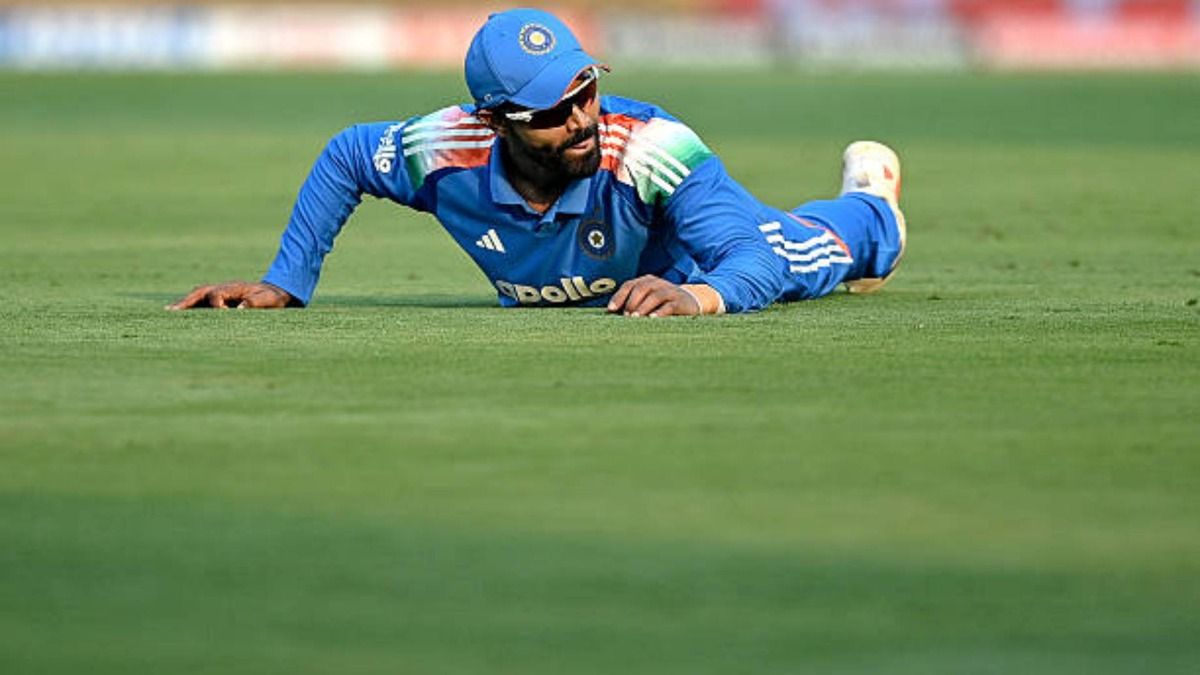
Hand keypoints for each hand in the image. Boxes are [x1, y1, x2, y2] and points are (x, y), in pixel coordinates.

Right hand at [166, 281, 291, 309]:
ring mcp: (220, 293)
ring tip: (168, 312)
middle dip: (186, 301)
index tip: (222, 314)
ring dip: (184, 303)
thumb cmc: (271, 297)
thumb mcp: (269, 300)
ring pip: (197, 296)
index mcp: (234, 287)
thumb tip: (242, 307)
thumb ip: (256, 302)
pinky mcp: (219, 300)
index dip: (216, 304)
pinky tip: (178, 314)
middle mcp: (223, 288)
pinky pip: (201, 302)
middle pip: (200, 292)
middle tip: (170, 310)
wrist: (275, 293)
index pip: (217, 294)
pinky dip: (190, 307)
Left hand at [606, 275, 701, 317]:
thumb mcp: (647, 300)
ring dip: (643, 307)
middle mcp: (657, 283)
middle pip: (642, 288)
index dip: (619, 296)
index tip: (611, 309)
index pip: (630, 285)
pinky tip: (652, 320)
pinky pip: (669, 306)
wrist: (690, 302)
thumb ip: (632, 304)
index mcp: (646, 281)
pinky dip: (660, 312)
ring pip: (655, 296)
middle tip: (626, 316)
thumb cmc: (662, 304)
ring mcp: (670, 291)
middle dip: (631, 302)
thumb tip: (612, 315)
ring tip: (635, 319)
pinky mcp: (680, 302)